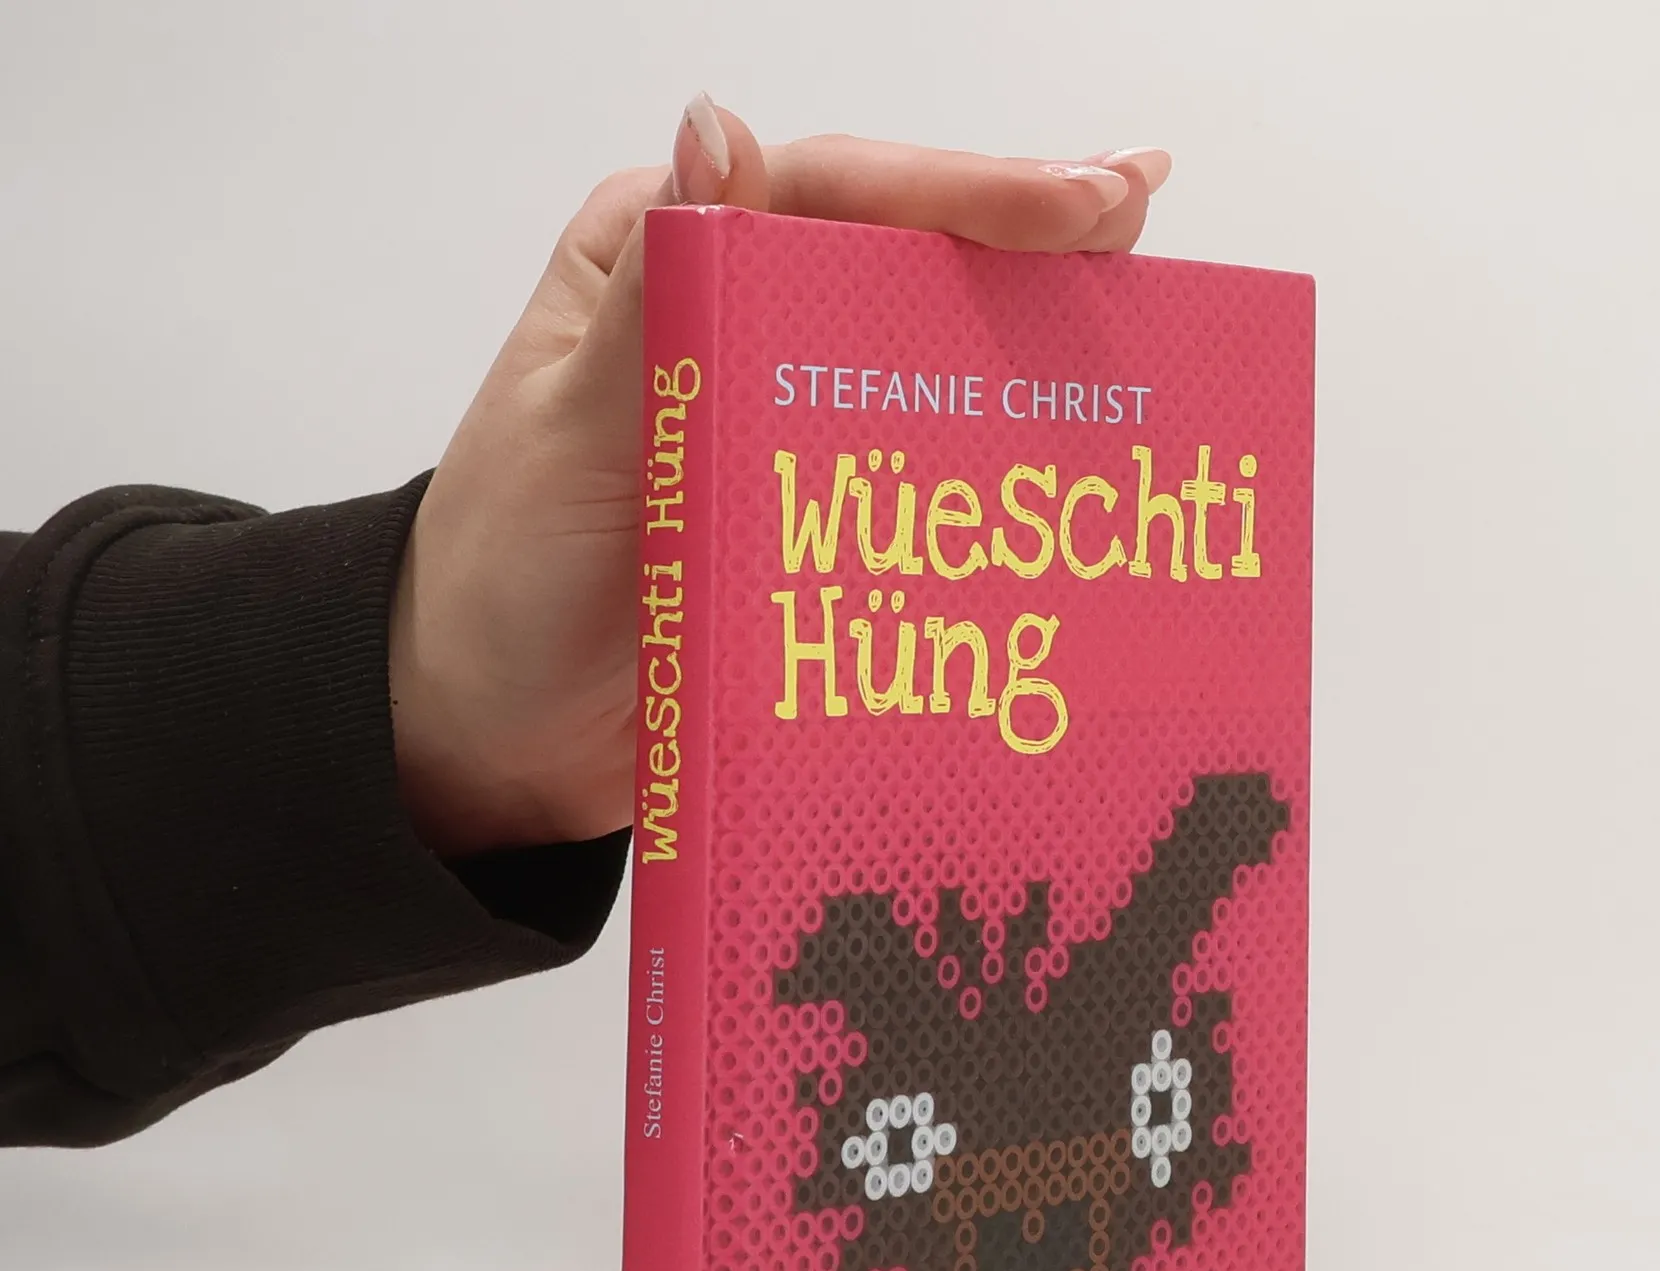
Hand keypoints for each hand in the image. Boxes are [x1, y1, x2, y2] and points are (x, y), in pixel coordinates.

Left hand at [387, 96, 1172, 856]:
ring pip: (926, 358)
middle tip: (1140, 220)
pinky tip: (1073, 459)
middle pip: (901, 257)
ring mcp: (785, 422)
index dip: (964, 191)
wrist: (496, 735)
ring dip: (1029, 340)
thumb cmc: (503, 581)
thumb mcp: (567, 435)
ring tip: (1146, 319)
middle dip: (1026, 239)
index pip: (833, 192)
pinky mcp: (816, 518)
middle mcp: (739, 323)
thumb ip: (653, 300)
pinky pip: (920, 475)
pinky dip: (996, 464)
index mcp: (669, 259)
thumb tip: (721, 128)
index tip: (1081, 203)